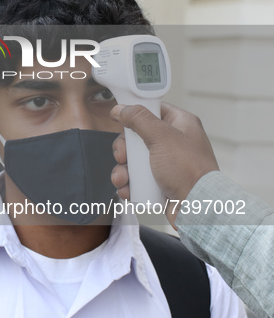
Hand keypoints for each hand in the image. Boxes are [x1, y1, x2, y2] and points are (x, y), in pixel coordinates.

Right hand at [110, 103, 218, 226]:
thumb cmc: (188, 171)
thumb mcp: (161, 137)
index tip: (119, 119)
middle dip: (124, 150)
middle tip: (122, 157)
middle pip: (137, 136)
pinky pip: (137, 177)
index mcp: (180, 124)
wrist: (198, 209)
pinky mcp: (160, 181)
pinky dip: (129, 183)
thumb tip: (121, 108)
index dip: (134, 114)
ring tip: (122, 179)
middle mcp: (173, 141)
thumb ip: (139, 119)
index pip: (152, 109)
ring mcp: (166, 162)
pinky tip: (127, 189)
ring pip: (134, 159)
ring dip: (123, 170)